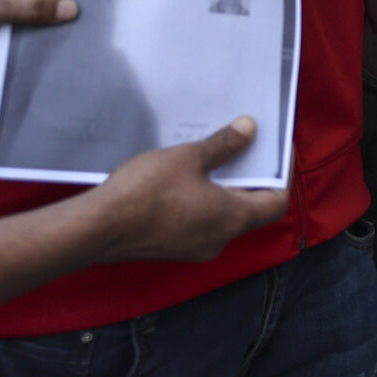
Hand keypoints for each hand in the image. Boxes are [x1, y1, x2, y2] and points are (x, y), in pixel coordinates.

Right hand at [89, 117, 290, 261]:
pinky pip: (199, 221)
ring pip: (223, 215)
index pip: (276, 201)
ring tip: (217, 155)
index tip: (279, 150)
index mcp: (233, 219)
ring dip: (224, 187)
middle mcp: (219, 239)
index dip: (282, 174)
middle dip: (251, 176)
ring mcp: (194, 247)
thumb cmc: (146, 192)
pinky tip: (188, 177)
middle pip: (251, 208)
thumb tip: (250, 128)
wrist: (94, 229)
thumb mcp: (189, 158)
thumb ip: (224, 144)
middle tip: (248, 146)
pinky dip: (203, 199)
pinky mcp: (171, 247)